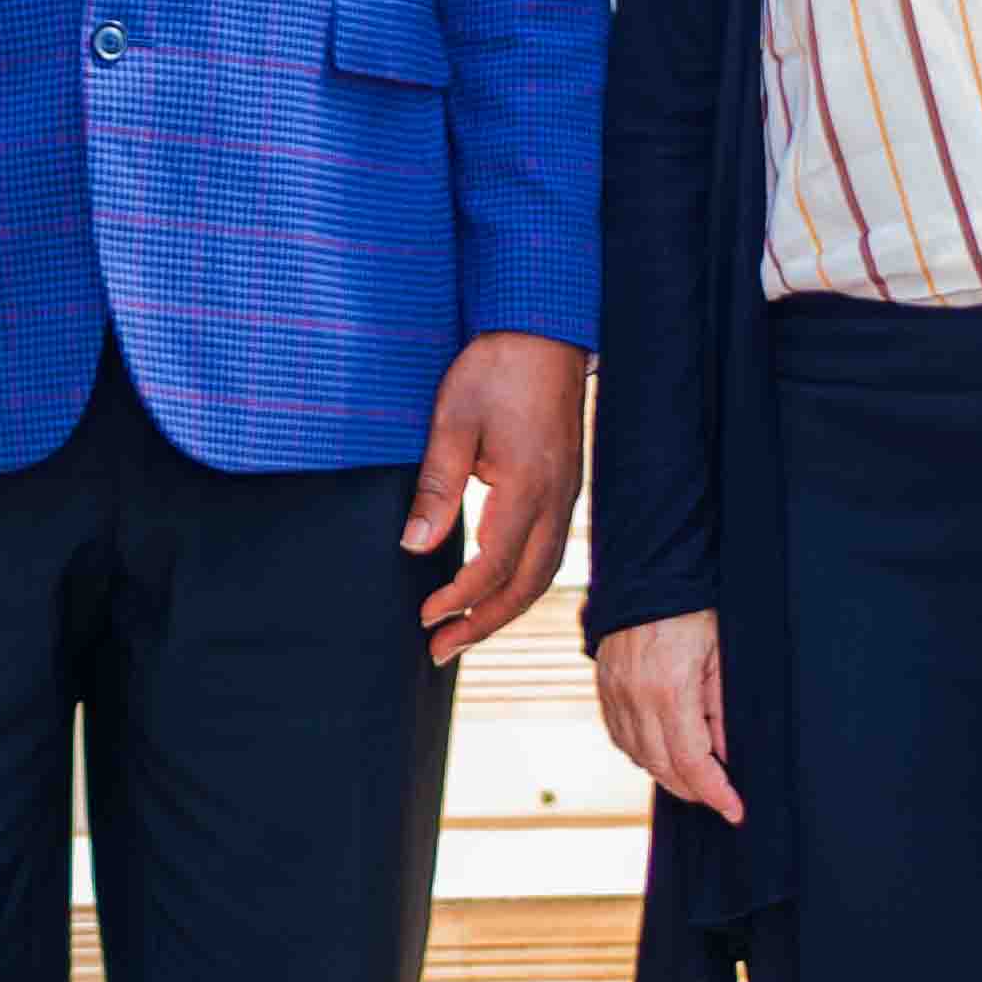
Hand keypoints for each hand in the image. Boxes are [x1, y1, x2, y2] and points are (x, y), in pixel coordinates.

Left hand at [408, 331, 588, 662]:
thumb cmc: (495, 369)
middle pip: (526, 586)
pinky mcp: (566, 488)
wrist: (543, 331)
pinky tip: (496, 589)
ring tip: (464, 631)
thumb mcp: (452, 422)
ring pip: (544, 574)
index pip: (493, 566)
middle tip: (440, 649)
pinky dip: (522, 583)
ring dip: (504, 609)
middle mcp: (557, 501)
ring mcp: (568, 496)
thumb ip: (436, 487)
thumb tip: (413, 547)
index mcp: (529, 488)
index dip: (458, 599)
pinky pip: (549, 552)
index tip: (425, 617)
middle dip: (483, 623)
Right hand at [592, 610, 739, 822]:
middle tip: (722, 798)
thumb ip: (723, 712)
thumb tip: (727, 757)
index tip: (736, 811)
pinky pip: (622, 739)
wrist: (647, 577)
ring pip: (640, 758)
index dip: (715, 792)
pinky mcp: (604, 690)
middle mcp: (636, 698)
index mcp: (671, 690)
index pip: (692, 762)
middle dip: (695, 790)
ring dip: (670, 775)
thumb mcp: (722, 658)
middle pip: (664, 768)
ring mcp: (615, 695)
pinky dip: (644, 755)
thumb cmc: (694, 613)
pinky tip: (665, 753)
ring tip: (698, 778)